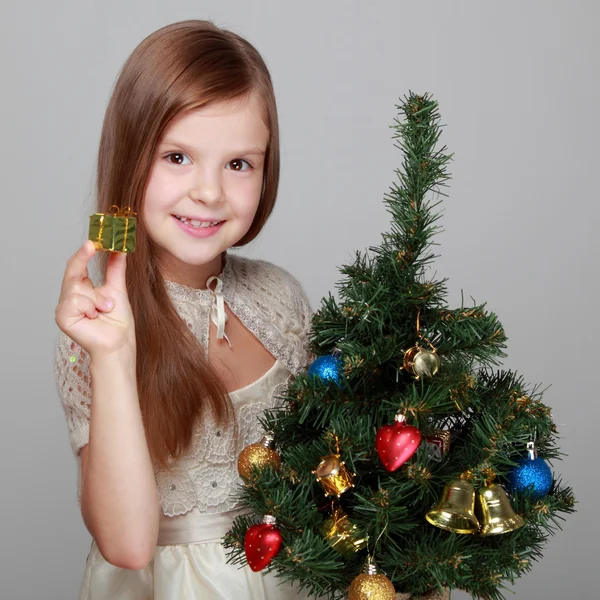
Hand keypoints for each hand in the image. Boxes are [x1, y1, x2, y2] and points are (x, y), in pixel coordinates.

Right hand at [55, 241, 135, 357]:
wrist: (119, 341)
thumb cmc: (118, 320)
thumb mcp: (117, 288)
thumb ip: (115, 268)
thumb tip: (119, 247)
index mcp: (81, 289)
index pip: (77, 265)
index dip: (83, 253)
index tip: (91, 241)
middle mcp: (69, 296)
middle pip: (72, 272)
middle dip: (86, 267)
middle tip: (94, 251)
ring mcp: (64, 307)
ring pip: (76, 287)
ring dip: (96, 298)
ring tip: (105, 309)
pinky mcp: (62, 317)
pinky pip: (74, 300)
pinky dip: (90, 307)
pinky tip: (94, 317)